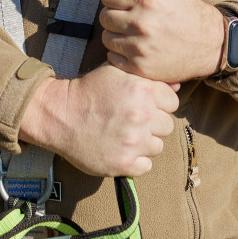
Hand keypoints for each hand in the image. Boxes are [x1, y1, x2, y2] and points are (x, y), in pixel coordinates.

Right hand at [19, 65, 178, 177]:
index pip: (172, 102)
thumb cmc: (89, 91)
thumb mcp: (116, 72)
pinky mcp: (124, 163)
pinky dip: (135, 160)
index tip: (144, 105)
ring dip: (145, 143)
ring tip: (125, 135)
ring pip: (158, 146)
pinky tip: (121, 149)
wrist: (59, 115)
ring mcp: (134, 142)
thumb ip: (148, 77)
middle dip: (153, 123)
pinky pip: (145, 165)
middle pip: (167, 125)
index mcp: (142, 91)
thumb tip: (177, 84)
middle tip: (132, 121)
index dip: (159, 103)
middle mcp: (141, 116)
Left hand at [98, 0, 224, 84]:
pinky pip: (112, 56)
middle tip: (129, 16)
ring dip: (116, 33)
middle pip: (104, 16)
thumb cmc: (186, 7)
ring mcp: (140, 47)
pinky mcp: (140, 67)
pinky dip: (120, 52)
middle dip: (114, 14)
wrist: (210, 42)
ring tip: (133, 31)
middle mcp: (141, 23)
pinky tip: (135, 47)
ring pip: (106, 37)